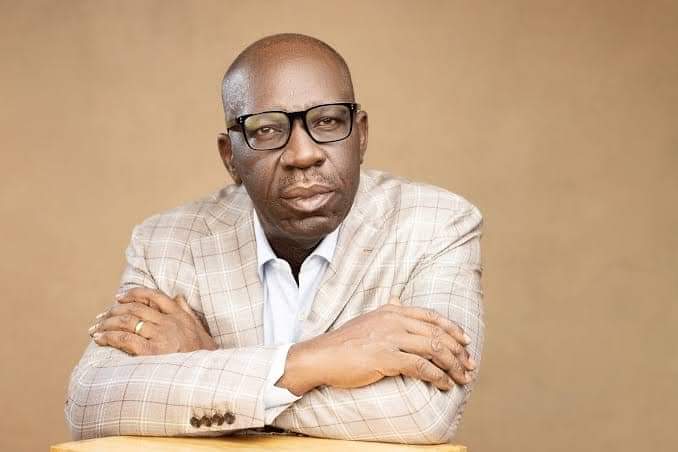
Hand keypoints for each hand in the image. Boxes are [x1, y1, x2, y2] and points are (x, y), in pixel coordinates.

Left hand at [89, 287, 216, 355]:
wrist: (210, 373)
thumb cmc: (204, 354)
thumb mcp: (199, 328)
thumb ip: (187, 311)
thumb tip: (178, 296)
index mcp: (179, 315)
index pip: (154, 296)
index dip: (133, 294)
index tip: (119, 297)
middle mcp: (169, 322)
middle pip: (135, 308)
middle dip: (114, 311)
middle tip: (100, 317)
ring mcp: (161, 336)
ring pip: (127, 321)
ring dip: (107, 324)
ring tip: (96, 329)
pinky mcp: (153, 352)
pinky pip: (125, 339)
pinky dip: (110, 337)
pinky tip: (100, 340)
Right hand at [278, 297, 474, 394]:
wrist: (321, 356)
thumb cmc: (344, 342)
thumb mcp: (367, 319)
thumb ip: (387, 310)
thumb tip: (398, 299)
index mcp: (391, 311)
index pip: (431, 316)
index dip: (452, 329)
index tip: (466, 342)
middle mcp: (394, 320)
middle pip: (437, 333)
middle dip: (458, 351)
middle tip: (470, 365)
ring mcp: (390, 338)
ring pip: (434, 349)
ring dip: (453, 365)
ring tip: (462, 378)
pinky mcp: (386, 357)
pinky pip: (421, 367)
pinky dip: (437, 376)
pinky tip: (444, 384)